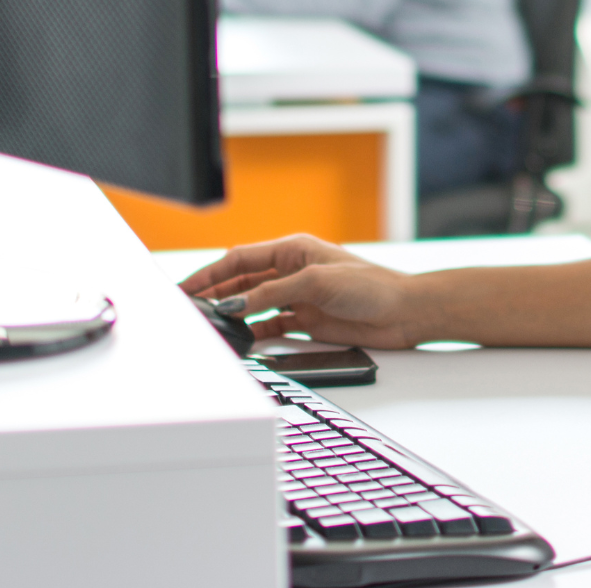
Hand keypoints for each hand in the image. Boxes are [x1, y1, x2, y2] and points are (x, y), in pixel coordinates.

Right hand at [180, 234, 427, 348]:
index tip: (187, 287)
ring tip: (208, 326)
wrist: (404, 312)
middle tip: (189, 309)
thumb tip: (233, 304)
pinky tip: (241, 339)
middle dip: (215, 294)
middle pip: (242, 282)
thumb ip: (271, 294)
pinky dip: (254, 332)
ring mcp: (298, 297)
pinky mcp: (306, 320)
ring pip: (253, 304)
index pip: (241, 259)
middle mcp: (292, 271)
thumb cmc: (371, 285)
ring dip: (232, 313)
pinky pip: (271, 325)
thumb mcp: (316, 283)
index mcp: (293, 250)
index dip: (211, 273)